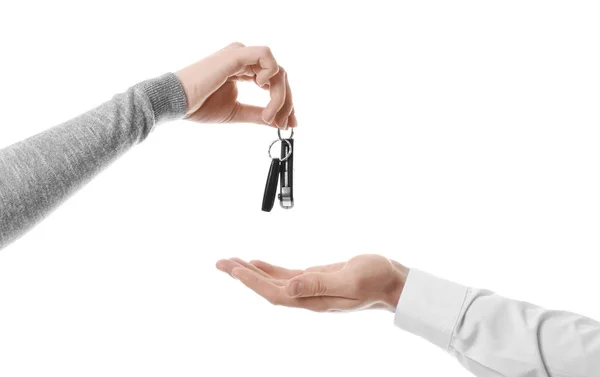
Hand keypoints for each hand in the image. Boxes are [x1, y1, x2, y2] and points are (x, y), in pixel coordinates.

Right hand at [176, 42, 295, 127]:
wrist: (178, 103)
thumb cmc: (200, 106)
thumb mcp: (237, 112)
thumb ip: (258, 115)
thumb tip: (280, 123)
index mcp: (243, 71)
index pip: (275, 82)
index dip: (286, 103)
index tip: (289, 123)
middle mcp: (244, 60)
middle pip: (281, 77)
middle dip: (286, 102)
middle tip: (282, 123)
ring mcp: (240, 55)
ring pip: (277, 70)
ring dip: (280, 95)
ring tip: (268, 116)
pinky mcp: (236, 54)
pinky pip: (266, 55)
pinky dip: (271, 74)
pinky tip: (260, 89)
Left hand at [216, 255, 408, 311]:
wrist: (391, 282)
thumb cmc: (376, 280)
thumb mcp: (350, 279)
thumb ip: (320, 283)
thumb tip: (291, 287)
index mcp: (313, 300)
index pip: (275, 293)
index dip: (253, 282)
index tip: (233, 269)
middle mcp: (307, 296)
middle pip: (268, 288)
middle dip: (243, 275)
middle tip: (220, 262)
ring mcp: (309, 288)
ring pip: (273, 281)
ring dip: (251, 272)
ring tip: (230, 262)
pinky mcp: (314, 279)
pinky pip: (285, 276)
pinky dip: (268, 269)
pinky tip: (256, 264)